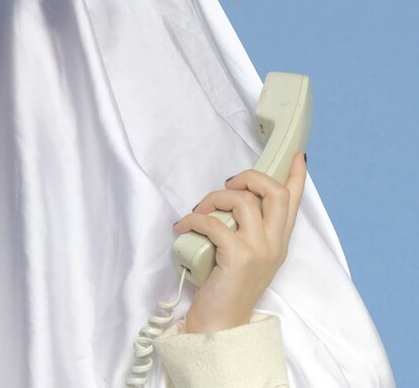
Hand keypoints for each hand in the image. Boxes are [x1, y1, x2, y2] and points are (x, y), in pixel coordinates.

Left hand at [172, 151, 306, 332]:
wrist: (221, 326)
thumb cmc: (227, 287)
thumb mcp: (246, 254)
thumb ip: (247, 228)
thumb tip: (233, 199)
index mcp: (277, 241)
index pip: (294, 202)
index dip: (296, 176)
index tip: (297, 156)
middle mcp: (274, 244)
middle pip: (275, 192)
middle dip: (249, 177)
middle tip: (229, 185)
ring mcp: (259, 250)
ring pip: (243, 201)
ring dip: (213, 198)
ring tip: (198, 211)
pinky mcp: (239, 258)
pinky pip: (214, 223)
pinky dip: (193, 220)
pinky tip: (183, 227)